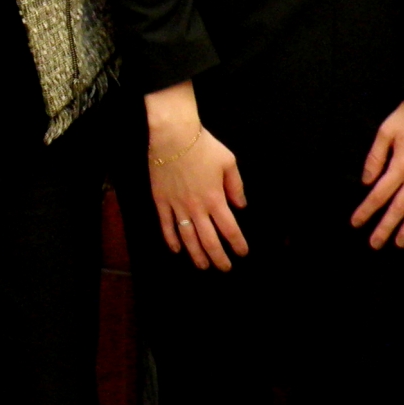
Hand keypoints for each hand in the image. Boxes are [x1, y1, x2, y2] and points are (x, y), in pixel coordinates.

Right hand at [146, 82, 248, 269]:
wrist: (173, 136)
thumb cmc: (203, 146)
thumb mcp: (228, 162)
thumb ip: (236, 186)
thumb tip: (240, 205)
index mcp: (215, 198)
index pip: (230, 229)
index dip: (237, 244)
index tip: (242, 252)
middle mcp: (197, 207)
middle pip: (209, 240)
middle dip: (219, 258)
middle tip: (224, 268)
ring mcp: (177, 206)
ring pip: (188, 238)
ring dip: (196, 255)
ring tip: (203, 265)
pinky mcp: (161, 201)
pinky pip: (166, 226)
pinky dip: (171, 240)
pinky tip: (177, 249)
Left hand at [352, 90, 403, 250]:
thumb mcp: (386, 130)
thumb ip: (375, 157)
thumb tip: (367, 180)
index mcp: (401, 165)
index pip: (379, 194)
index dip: (366, 210)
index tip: (356, 222)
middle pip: (399, 208)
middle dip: (386, 228)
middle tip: (375, 244)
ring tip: (401, 244)